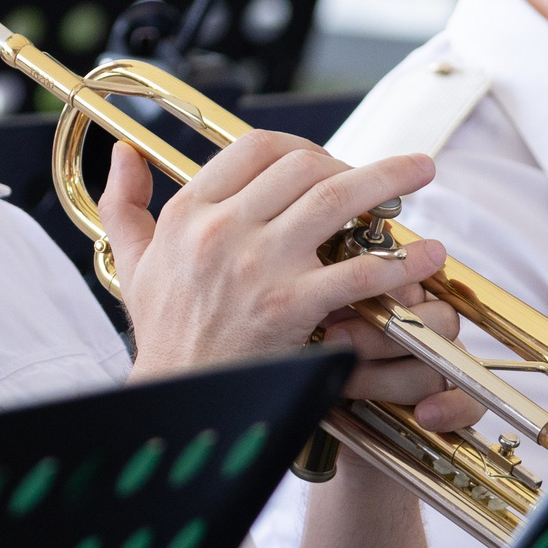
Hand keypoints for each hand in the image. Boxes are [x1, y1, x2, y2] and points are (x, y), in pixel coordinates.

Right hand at [100, 133, 484, 433]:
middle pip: (303, 166)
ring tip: (422, 173)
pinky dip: (397, 260)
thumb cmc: (162, 336)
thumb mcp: (133, 263)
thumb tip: (122, 152)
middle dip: (350, 163)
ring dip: (387, 181)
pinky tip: (425, 256)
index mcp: (189, 212)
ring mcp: (258, 265)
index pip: (255, 147)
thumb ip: (124, 204)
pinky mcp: (291, 307)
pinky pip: (355, 270)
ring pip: (336, 199)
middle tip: (380, 179)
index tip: (326, 161)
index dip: (302, 145)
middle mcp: (222, 228)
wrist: (178, 402)